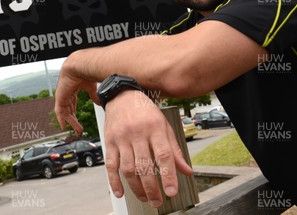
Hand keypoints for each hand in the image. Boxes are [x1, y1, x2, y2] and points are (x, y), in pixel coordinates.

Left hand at [54, 56, 98, 134]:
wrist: (79, 67)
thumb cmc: (85, 72)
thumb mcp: (91, 87)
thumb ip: (93, 96)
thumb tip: (99, 102)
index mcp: (73, 88)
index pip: (72, 102)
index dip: (74, 111)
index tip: (77, 118)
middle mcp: (66, 93)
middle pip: (69, 109)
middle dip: (73, 119)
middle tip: (78, 128)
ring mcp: (62, 96)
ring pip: (66, 112)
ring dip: (72, 122)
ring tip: (78, 130)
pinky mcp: (60, 98)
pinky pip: (59, 112)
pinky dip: (61, 120)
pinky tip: (64, 126)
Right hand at [104, 90, 192, 207]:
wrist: (122, 95)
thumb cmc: (145, 112)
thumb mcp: (164, 126)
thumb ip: (175, 150)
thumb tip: (187, 171)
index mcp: (155, 128)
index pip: (163, 155)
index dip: (168, 176)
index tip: (171, 192)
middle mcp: (137, 133)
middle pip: (144, 166)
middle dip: (151, 188)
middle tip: (157, 201)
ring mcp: (122, 138)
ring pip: (128, 168)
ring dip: (136, 187)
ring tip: (145, 198)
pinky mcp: (109, 142)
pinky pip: (110, 165)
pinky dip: (114, 181)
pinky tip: (120, 193)